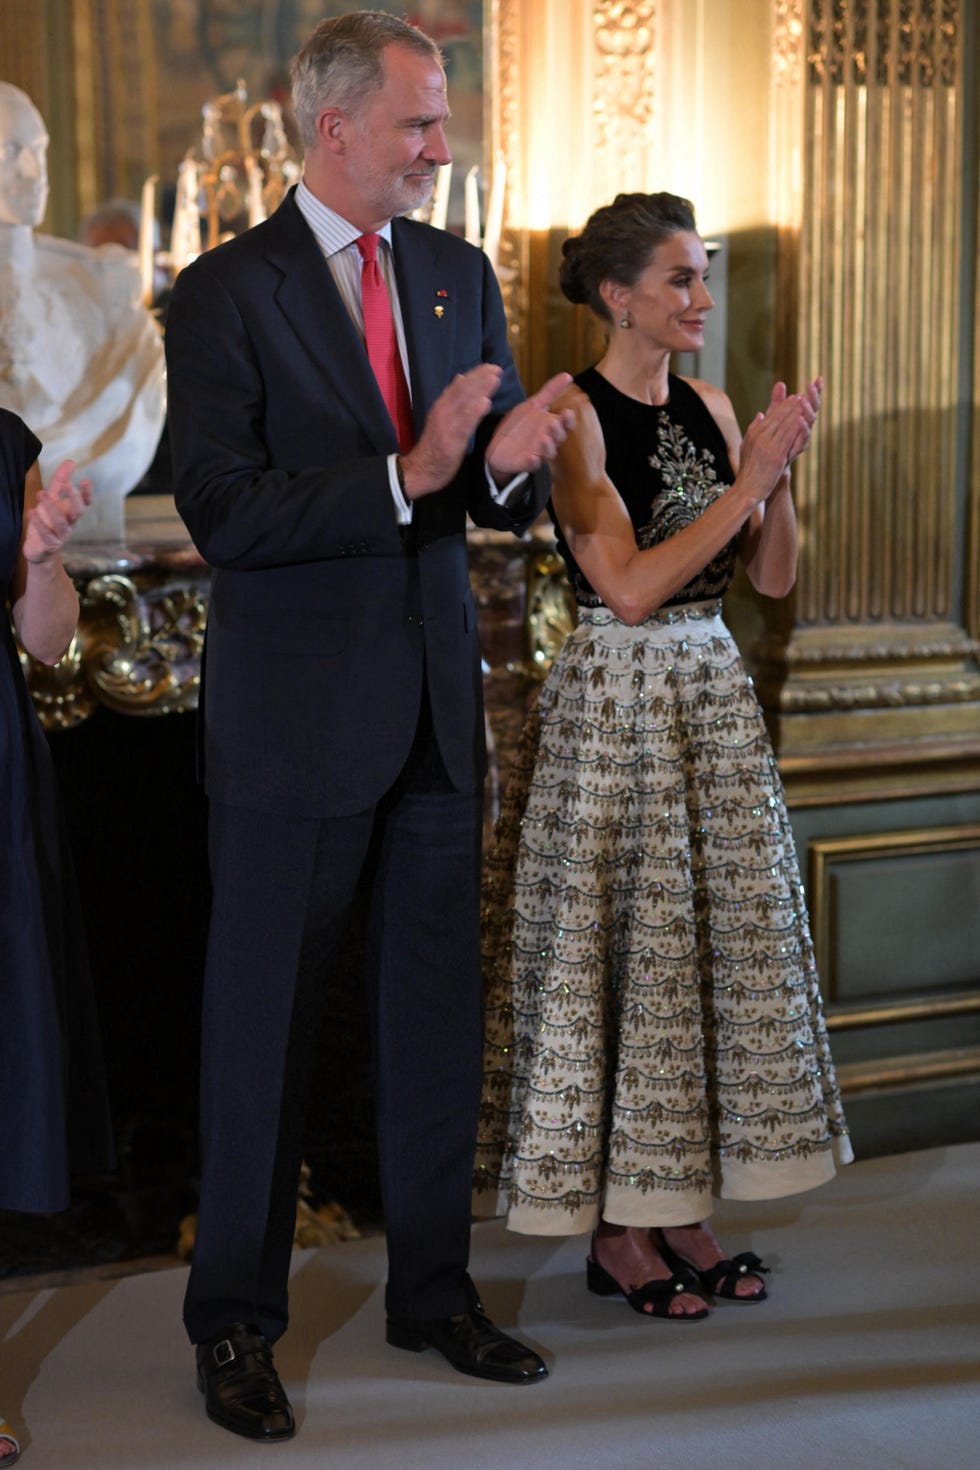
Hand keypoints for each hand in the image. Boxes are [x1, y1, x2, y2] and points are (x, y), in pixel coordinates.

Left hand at [22, 460, 92, 562]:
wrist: (39, 550)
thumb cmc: (46, 521)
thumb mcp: (52, 498)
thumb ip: (60, 481)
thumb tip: (70, 461)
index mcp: (71, 513)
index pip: (85, 503)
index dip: (87, 493)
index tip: (85, 480)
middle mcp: (70, 524)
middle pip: (78, 512)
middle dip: (74, 498)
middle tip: (66, 484)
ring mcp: (61, 536)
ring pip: (62, 523)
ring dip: (52, 508)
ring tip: (41, 494)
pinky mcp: (49, 545)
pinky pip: (46, 535)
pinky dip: (39, 524)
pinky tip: (31, 512)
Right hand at [400, 363, 502, 498]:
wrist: (420, 469)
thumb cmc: (435, 445)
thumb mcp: (441, 418)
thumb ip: (452, 400)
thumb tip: (461, 378)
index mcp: (441, 406)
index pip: (459, 386)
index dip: (474, 375)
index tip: (490, 366)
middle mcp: (442, 411)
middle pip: (462, 391)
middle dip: (479, 378)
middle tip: (496, 368)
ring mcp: (446, 425)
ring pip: (463, 404)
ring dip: (479, 390)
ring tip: (494, 379)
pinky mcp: (451, 440)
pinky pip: (463, 424)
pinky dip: (473, 412)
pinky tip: (485, 404)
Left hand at [485, 372, 576, 481]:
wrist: (498, 447)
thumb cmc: (520, 426)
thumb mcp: (533, 406)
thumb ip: (550, 392)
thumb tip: (568, 375)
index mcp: (551, 426)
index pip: (566, 424)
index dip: (568, 420)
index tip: (567, 411)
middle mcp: (548, 441)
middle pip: (559, 438)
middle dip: (558, 431)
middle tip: (553, 423)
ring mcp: (538, 453)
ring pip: (548, 453)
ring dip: (548, 446)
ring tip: (544, 438)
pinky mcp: (525, 463)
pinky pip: (532, 465)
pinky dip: (533, 462)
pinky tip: (532, 457)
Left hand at [765, 375, 821, 462]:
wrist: (769, 463)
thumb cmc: (774, 438)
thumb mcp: (774, 417)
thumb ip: (777, 402)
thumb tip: (780, 383)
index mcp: (801, 416)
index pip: (810, 400)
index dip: (816, 390)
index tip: (819, 378)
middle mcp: (805, 425)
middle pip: (814, 408)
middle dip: (815, 395)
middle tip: (813, 384)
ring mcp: (804, 436)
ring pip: (810, 421)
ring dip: (808, 409)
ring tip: (804, 399)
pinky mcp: (799, 447)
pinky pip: (804, 436)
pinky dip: (803, 427)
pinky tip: (800, 419)